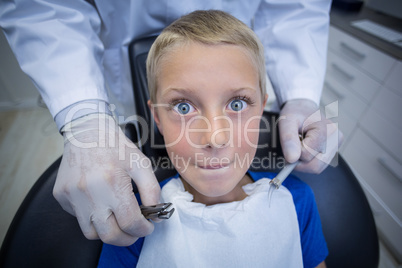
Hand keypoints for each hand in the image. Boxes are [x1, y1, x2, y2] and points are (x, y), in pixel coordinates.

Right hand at [53, 114, 159, 245]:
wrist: (86, 131)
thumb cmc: (115, 146)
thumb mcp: (141, 163)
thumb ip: (152, 190)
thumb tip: (154, 214)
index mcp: (112, 183)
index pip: (130, 222)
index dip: (143, 229)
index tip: (148, 227)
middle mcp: (89, 193)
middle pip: (109, 235)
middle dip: (127, 238)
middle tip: (135, 231)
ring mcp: (72, 196)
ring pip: (91, 232)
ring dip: (107, 231)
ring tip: (117, 219)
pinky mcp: (61, 196)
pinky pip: (78, 218)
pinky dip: (91, 217)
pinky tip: (100, 202)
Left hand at [278, 99, 342, 173]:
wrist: (303, 108)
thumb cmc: (295, 113)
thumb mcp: (287, 121)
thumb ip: (288, 139)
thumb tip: (292, 159)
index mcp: (326, 129)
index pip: (306, 155)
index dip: (293, 152)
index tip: (290, 142)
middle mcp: (336, 138)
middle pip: (315, 166)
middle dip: (299, 161)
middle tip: (293, 147)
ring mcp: (337, 145)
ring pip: (317, 167)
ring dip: (304, 161)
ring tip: (300, 145)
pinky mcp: (334, 150)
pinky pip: (319, 165)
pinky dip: (309, 160)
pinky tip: (306, 148)